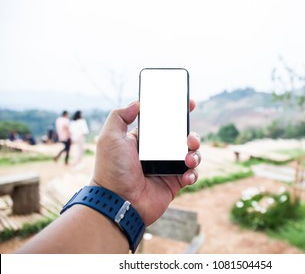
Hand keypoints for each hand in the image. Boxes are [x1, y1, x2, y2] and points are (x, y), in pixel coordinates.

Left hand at [91, 100, 200, 225]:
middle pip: (182, 138)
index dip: (177, 114)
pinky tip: (186, 174)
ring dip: (195, 154)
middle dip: (191, 135)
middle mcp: (157, 153)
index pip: (164, 123)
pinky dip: (193, 173)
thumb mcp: (109, 138)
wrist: (118, 202)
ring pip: (190, 154)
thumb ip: (119, 116)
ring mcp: (167, 168)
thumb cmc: (112, 170)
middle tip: (190, 138)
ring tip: (188, 159)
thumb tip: (136, 103)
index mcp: (144, 141)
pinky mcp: (174, 183)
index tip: (190, 104)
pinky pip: (191, 174)